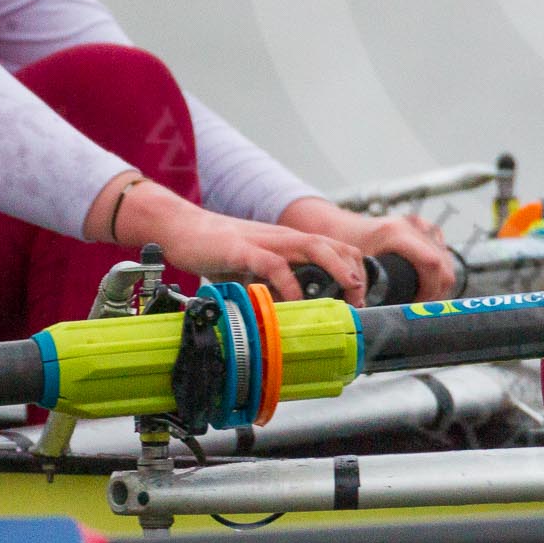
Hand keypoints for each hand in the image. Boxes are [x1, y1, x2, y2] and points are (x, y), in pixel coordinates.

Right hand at [113, 181, 371, 304]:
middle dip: (354, 272)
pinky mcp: (243, 250)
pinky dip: (289, 283)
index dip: (354, 270)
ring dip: (337, 269)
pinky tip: (294, 301)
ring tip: (349, 292)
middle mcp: (284, 239)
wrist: (181, 229)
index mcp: (289, 242)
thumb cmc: (218, 249)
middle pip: (333, 245)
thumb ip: (273, 286)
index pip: (334, 248)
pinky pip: (273, 264)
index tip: (361, 298)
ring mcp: (266, 241)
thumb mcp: (253, 269)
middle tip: (362, 301)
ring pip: (313, 247)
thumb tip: (290, 313)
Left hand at [279, 199, 458, 301]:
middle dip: (437, 289)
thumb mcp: (353, 266)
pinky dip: (439, 262)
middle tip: (421, 306)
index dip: (431, 289)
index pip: (432, 263)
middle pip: (443, 262)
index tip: (418, 305)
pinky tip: (428, 277)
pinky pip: (439, 245)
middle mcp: (410, 226)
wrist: (335, 223)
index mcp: (395, 234)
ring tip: (423, 296)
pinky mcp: (418, 226)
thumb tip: (376, 314)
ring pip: (445, 254)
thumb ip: (364, 287)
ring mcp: (416, 224)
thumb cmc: (340, 242)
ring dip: (439, 278)